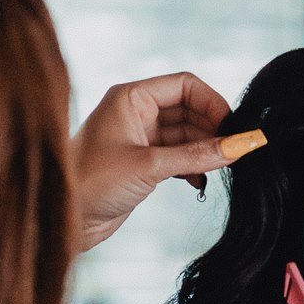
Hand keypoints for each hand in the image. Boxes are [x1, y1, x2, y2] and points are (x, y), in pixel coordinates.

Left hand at [72, 74, 259, 248]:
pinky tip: (200, 181)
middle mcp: (135, 112)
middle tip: (235, 151)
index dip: (212, 103)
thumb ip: (197, 156)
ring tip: (222, 168)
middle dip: (213, 130)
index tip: (235, 126)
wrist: (62, 218)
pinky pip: (177, 156)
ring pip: (185, 135)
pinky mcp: (141, 163)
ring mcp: (139, 138)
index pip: (184, 85)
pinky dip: (192, 167)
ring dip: (205, 151)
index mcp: (131, 97)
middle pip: (189, 110)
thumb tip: (241, 145)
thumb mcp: (149, 166)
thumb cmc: (91, 182)